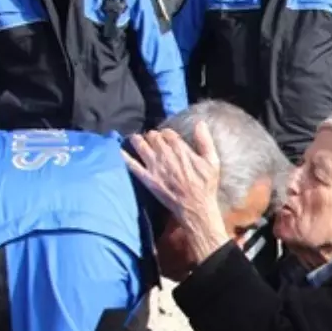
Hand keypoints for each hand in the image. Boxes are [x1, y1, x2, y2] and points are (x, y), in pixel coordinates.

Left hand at [124, 124, 228, 261]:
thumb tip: (200, 123)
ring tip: (136, 139)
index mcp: (180, 149)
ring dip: (138, 140)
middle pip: (153, 137)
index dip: (166, 132)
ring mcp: (154, 167)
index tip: (166, 136)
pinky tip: (119, 151)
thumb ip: (205, 141)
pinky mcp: (148, 179)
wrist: (195, 207)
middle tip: (152, 139)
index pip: (167, 133)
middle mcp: (165, 155)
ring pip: (141, 146)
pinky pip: (132, 165)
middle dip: (152, 136)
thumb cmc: (206, 185)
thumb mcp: (212, 162)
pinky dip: (125, 157)